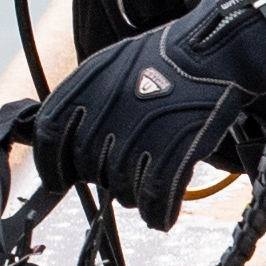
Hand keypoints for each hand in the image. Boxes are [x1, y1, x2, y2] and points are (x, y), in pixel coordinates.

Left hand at [29, 0, 265, 212]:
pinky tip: (162, 215)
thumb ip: (81, 101)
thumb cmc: (167, 58)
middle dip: (103, 179)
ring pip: (120, 187)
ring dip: (132, 196)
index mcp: (87, 85)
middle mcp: (108, 110)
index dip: (50, 164)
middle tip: (121, 176)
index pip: (49, 134)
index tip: (58, 179)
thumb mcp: (111, 65)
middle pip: (88, 168)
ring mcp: (140, 132)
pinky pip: (155, 196)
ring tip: (146, 187)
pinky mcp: (173, 149)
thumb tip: (55, 136)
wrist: (216, 50)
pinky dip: (157, 212)